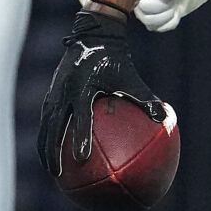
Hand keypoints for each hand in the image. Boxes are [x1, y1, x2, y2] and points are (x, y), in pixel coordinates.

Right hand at [36, 8, 167, 176]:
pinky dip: (47, 135)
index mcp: (84, 89)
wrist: (93, 35)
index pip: (81, 119)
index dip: (81, 139)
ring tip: (52, 170)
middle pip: (54, 128)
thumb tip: (165, 121)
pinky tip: (53, 150)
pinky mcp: (51, 92)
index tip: (82, 159)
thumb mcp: (132, 79)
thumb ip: (146, 100)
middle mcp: (65, 92)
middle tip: (58, 175)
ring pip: (46, 125)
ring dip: (45, 148)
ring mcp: (55, 92)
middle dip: (53, 152)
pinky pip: (47, 118)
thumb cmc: (116, 59)